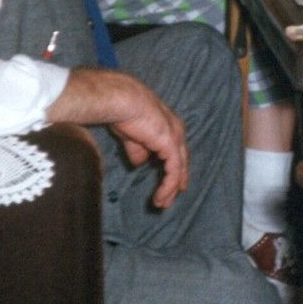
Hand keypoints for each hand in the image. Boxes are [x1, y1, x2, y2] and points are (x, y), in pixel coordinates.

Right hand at [62, 67, 189, 208]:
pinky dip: (168, 186)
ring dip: (171, 188)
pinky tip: (160, 197)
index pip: (175, 150)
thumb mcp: (131, 134)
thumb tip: (139, 163)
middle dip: (176, 180)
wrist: (121, 100)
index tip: (170, 184)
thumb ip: (137, 148)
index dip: (173, 167)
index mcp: (168, 124)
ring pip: (179, 168)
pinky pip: (173, 171)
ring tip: (162, 203)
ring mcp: (175, 137)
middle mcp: (176, 130)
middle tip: (169, 198)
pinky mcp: (171, 145)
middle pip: (181, 160)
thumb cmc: (122, 111)